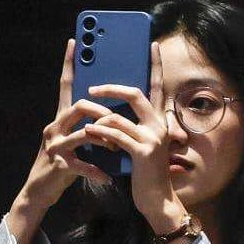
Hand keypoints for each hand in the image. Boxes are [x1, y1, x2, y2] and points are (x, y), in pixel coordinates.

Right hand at [7, 40, 116, 243]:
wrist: (40, 192)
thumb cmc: (64, 161)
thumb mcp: (76, 139)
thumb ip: (88, 124)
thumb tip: (112, 110)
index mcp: (61, 117)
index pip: (65, 85)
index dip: (69, 63)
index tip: (74, 41)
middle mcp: (54, 127)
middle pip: (80, 106)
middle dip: (101, 110)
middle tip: (117, 120)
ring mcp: (55, 146)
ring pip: (82, 132)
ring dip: (104, 138)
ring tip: (116, 146)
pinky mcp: (59, 165)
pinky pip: (82, 164)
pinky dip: (96, 170)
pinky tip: (107, 177)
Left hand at [80, 43, 188, 239]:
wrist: (157, 199)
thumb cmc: (146, 172)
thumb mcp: (143, 144)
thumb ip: (133, 126)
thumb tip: (113, 112)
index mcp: (159, 119)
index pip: (157, 85)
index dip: (155, 64)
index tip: (153, 44)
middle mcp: (159, 124)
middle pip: (134, 94)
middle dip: (110, 88)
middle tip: (92, 88)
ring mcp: (152, 137)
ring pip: (118, 117)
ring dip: (97, 118)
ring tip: (84, 122)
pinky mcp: (142, 151)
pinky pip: (115, 135)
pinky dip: (100, 133)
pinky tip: (89, 133)